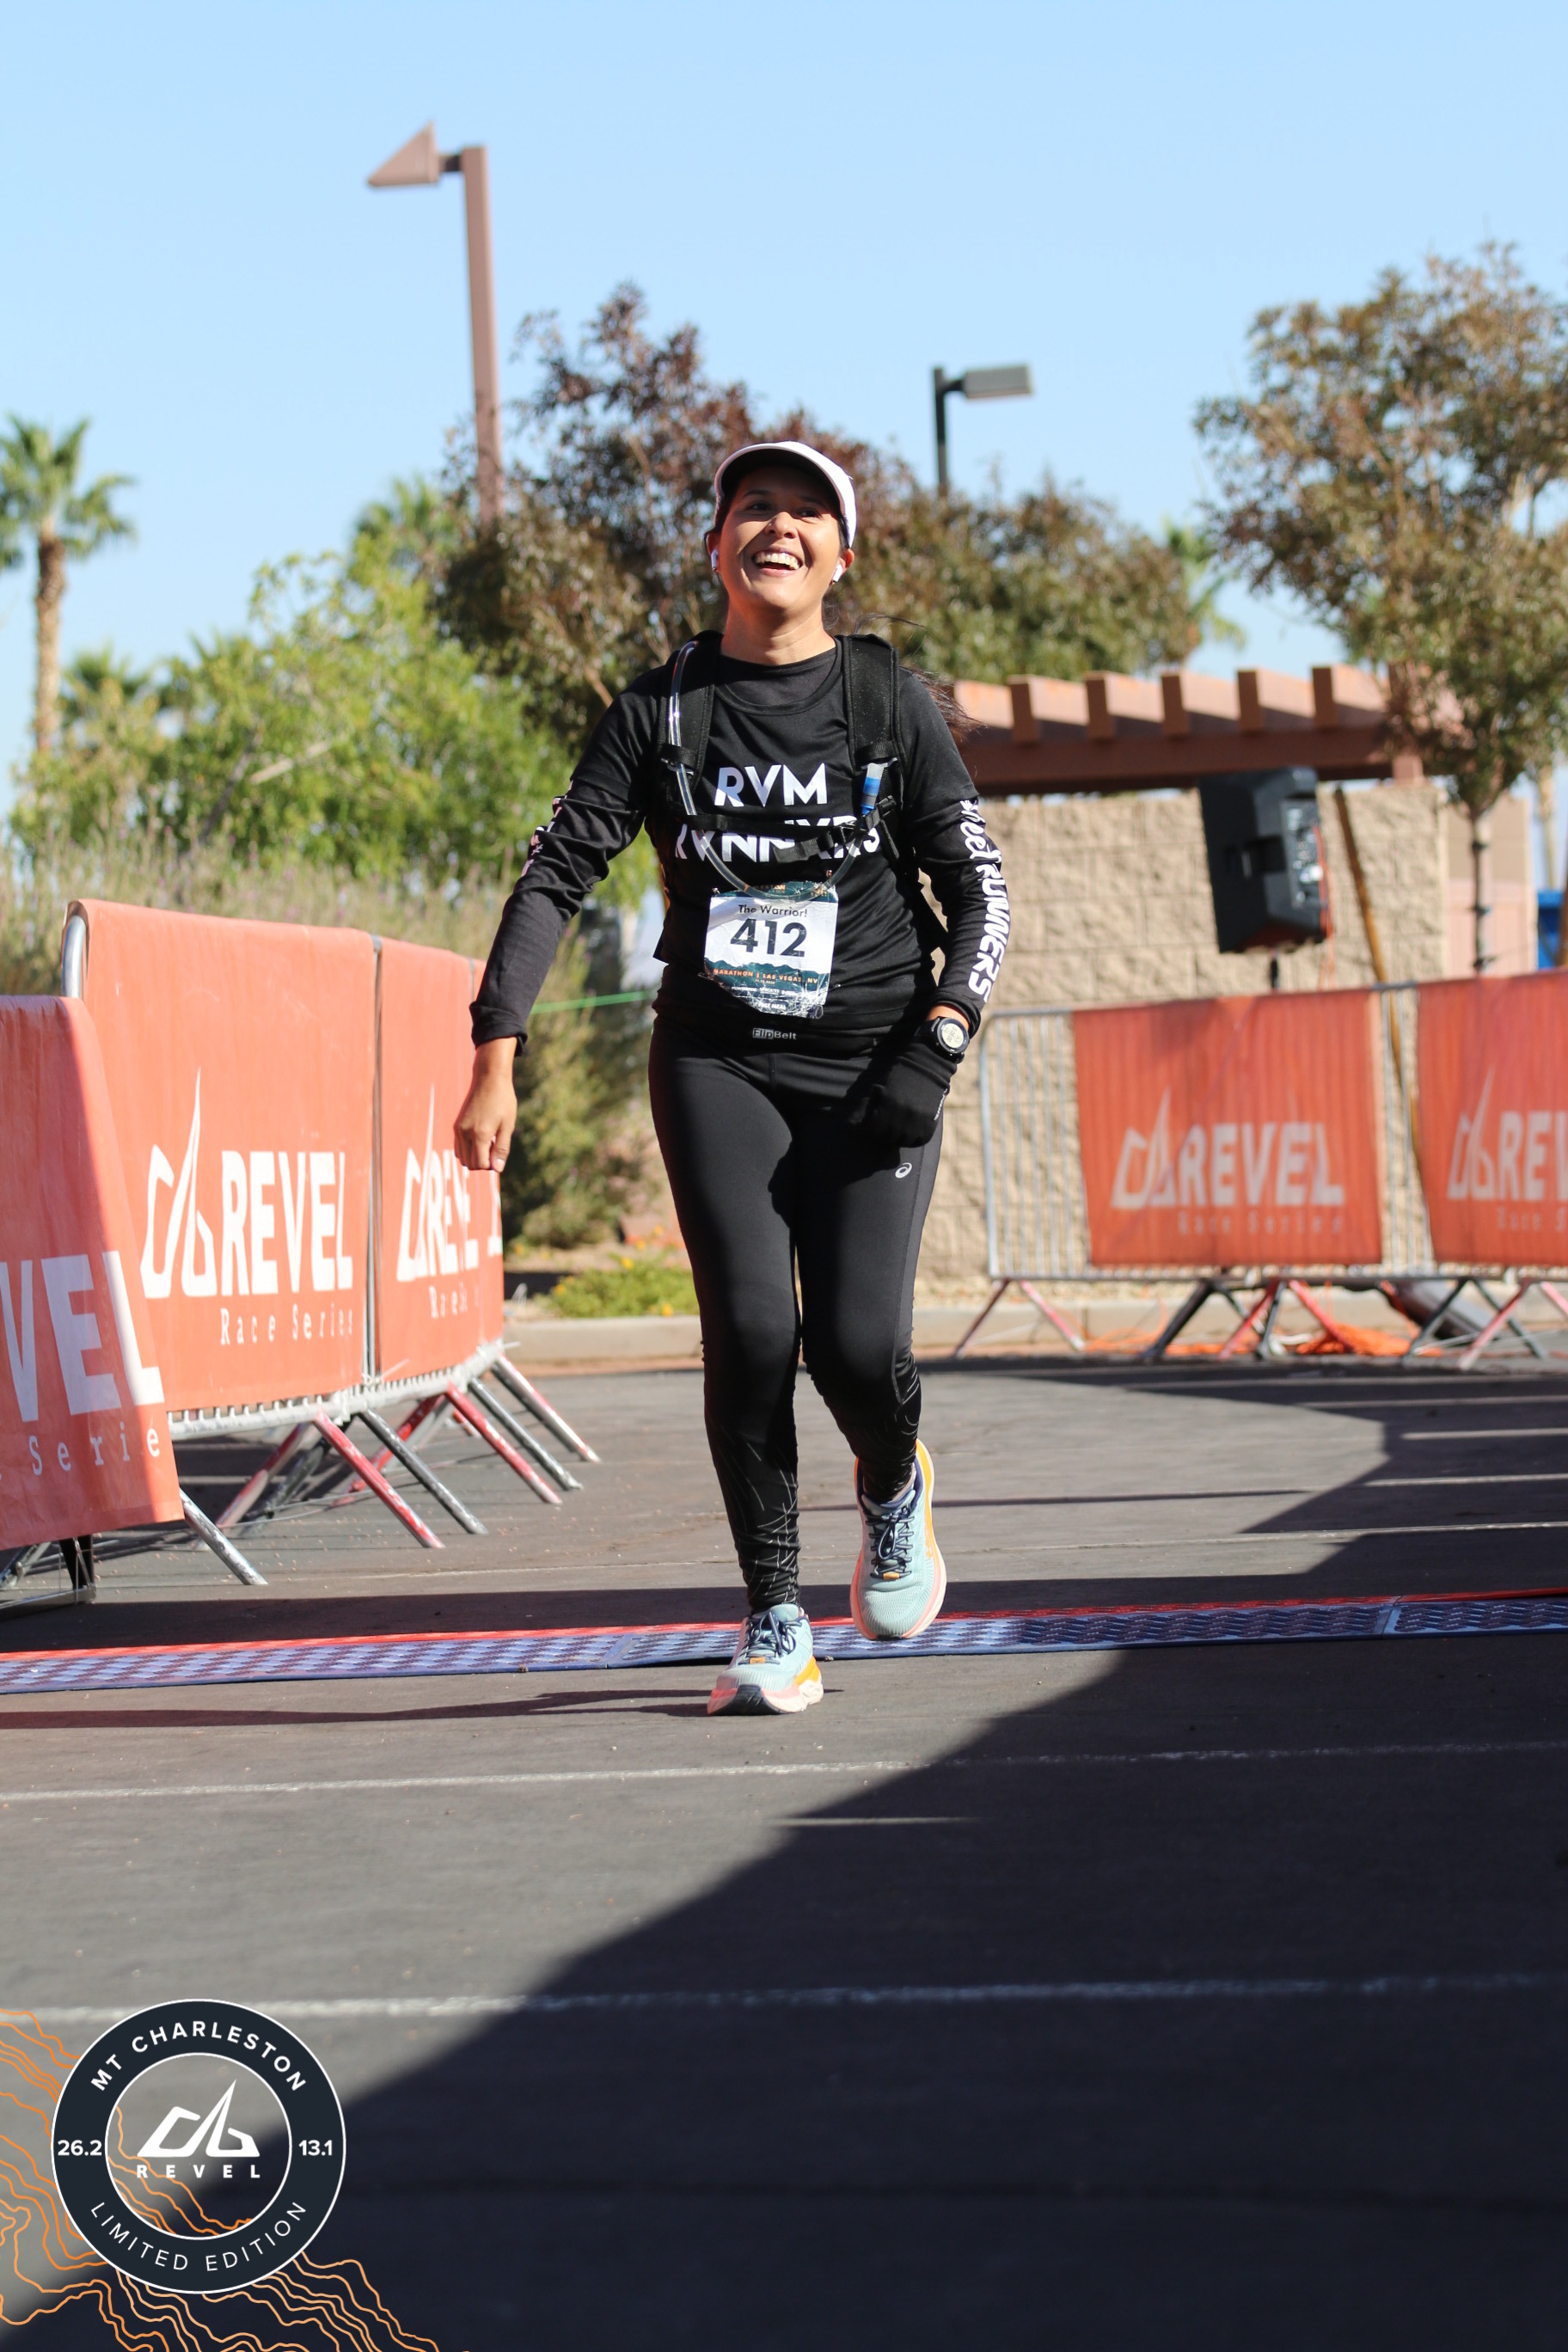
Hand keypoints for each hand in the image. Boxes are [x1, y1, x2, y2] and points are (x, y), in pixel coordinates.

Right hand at [454, 1038, 518, 1171]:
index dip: (492, 1165)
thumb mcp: (508, 1125)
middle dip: (483, 1162)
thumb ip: (502, 1148)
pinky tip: (481, 1138)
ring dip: (475, 1157)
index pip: (480, 1164)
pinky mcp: (457, 1125)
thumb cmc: (503, 1100)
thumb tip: (497, 1169)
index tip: (500, 1152)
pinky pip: (458, 1147)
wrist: (489, 1079)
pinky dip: (468, 1150)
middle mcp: (465, 1133)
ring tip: (489, 1142)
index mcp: (479, 1134)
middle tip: (495, 1147)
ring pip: (462, 1157)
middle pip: (470, 1163)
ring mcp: (459, 1129)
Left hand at [845, 1027, 955, 1146]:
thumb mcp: (878, 1089)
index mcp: (888, 1105)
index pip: (872, 1129)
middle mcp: (903, 1116)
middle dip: (882, 1133)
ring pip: (902, 1142)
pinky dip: (912, 1138)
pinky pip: (918, 1141)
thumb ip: (864, 1107)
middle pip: (886, 1138)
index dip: (869, 1126)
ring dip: (897, 1137)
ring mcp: (918, 1122)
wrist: (925, 1069)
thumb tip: (849, 1123)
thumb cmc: (897, 1078)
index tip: (872, 1121)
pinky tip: (909, 1129)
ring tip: (897, 1127)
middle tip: (884, 1125)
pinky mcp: (929, 1126)